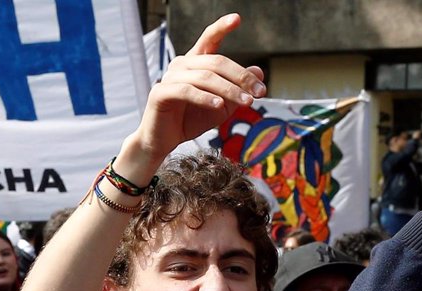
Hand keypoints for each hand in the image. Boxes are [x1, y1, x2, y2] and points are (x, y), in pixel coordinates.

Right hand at [130, 13, 265, 165]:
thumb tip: (259, 72)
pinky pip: (187, 91)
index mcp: (195, 63)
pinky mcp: (160, 94)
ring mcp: (169, 78)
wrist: (164, 141)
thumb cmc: (191, 120)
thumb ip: (238, 89)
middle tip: (261, 92)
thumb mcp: (222, 106)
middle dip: (242, 76)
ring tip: (248, 103)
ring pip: (205, 77)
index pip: (208, 40)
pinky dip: (205, 98)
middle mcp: (181, 65)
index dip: (221, 27)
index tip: (237, 18)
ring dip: (230, 90)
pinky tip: (220, 106)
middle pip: (216, 62)